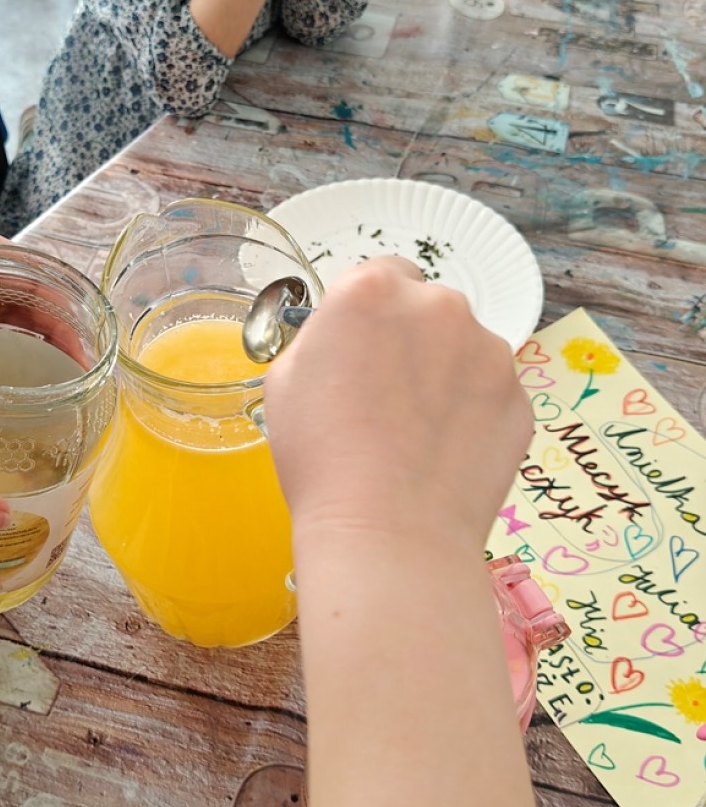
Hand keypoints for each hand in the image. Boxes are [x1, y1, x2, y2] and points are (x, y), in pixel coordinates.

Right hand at [264, 257, 532, 556]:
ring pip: (466, 349)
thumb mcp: (285, 381)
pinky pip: (492, 393)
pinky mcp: (521, 398)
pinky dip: (473, 414)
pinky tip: (444, 454)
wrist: (389, 533)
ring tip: (417, 433)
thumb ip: (323, 337)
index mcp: (372, 291)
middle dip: (413, 339)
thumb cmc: (324, 460)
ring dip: (447, 374)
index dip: (372, 312)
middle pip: (429, 307)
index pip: (383, 273)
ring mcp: (490, 352)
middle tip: (387, 396)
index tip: (365, 346)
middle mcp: (440, 306)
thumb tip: (345, 339)